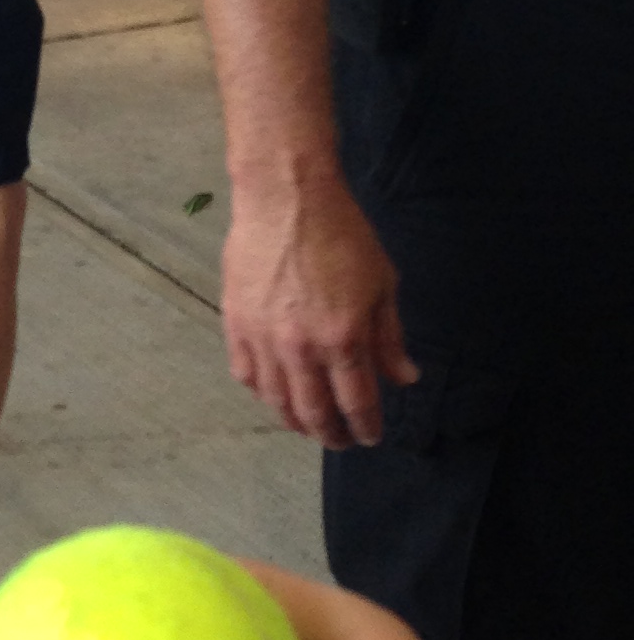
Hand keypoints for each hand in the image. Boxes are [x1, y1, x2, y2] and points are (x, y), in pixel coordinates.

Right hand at [221, 175, 415, 443]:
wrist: (286, 198)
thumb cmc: (341, 234)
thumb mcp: (382, 284)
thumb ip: (390, 338)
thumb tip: (403, 377)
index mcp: (343, 338)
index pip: (356, 401)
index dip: (366, 426)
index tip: (371, 436)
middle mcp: (300, 347)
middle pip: (313, 411)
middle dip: (330, 434)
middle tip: (339, 441)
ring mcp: (263, 338)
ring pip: (276, 400)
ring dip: (294, 420)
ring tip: (307, 425)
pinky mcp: (236, 324)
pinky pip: (246, 374)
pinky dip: (262, 392)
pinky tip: (273, 394)